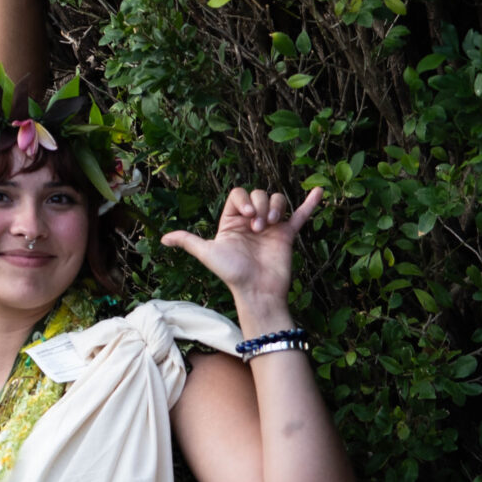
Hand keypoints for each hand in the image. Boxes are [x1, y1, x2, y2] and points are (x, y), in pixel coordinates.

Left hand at [161, 186, 320, 329]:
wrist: (257, 289)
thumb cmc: (231, 272)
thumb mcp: (207, 253)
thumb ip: (188, 242)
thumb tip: (162, 239)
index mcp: (232, 223)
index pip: (238, 196)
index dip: (244, 200)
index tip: (246, 217)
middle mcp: (252, 222)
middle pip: (258, 195)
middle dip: (260, 206)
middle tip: (258, 227)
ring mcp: (272, 227)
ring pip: (276, 200)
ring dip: (275, 207)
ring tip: (270, 225)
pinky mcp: (288, 234)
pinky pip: (300, 215)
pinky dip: (309, 203)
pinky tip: (319, 191)